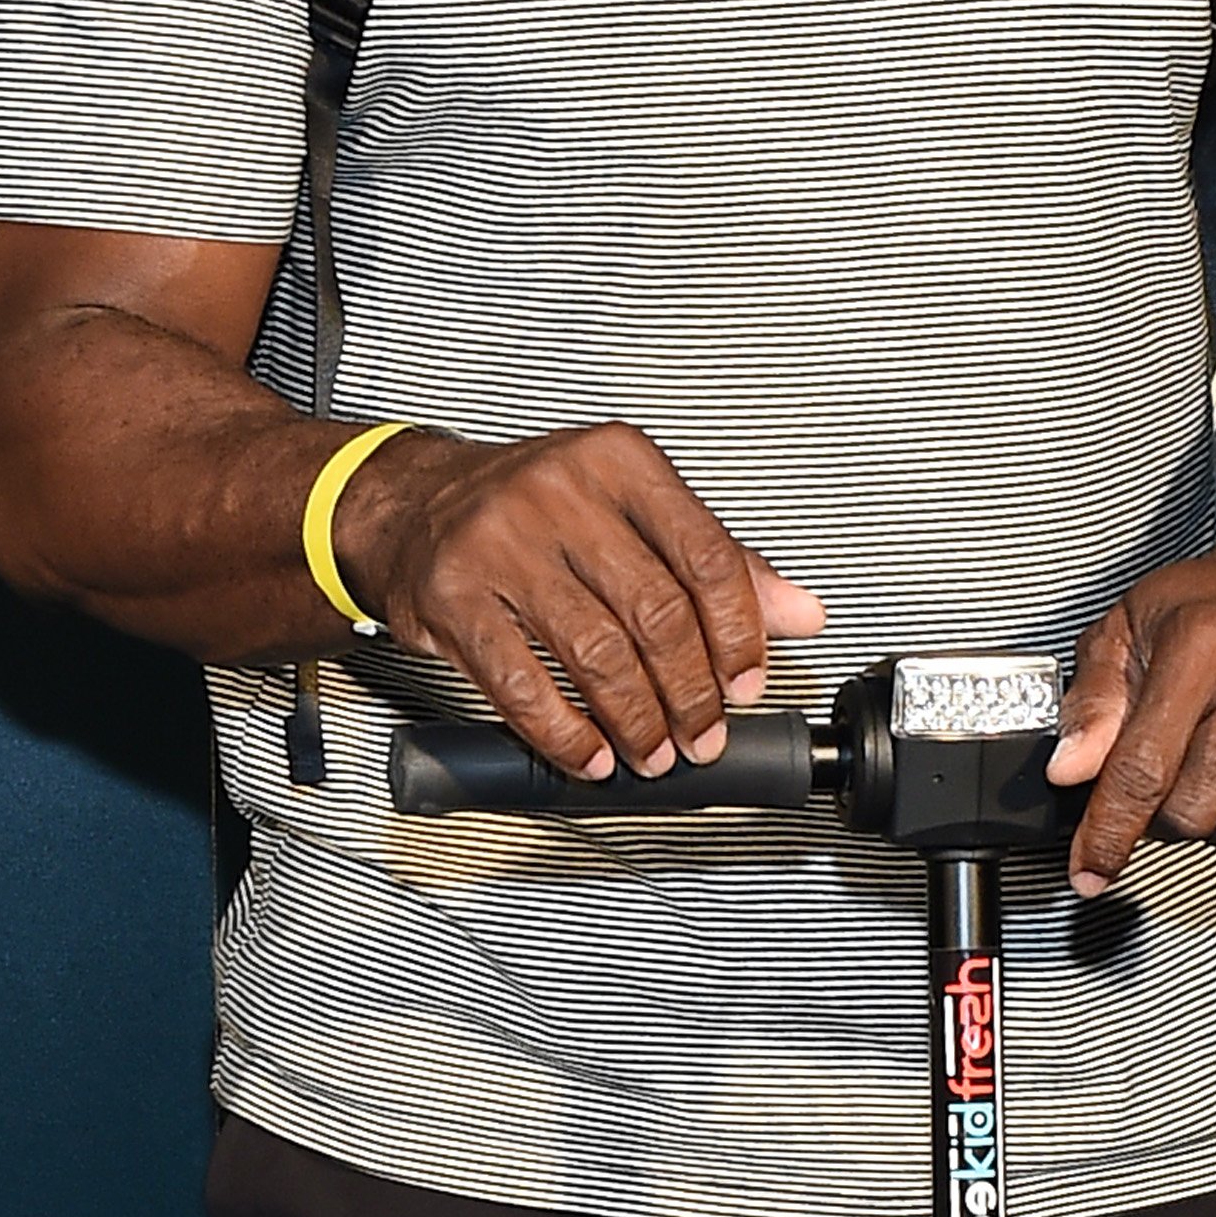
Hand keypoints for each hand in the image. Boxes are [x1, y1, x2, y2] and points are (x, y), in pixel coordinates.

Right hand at [340, 416, 822, 775]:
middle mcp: (560, 491)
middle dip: (690, 694)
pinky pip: (522, 683)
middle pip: (655, 613)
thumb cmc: (532, 512)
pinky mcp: (454, 596)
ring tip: (652, 753)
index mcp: (620, 461)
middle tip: (701, 736)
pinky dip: (563, 734)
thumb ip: (716, 562)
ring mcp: (501, 542)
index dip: (738, 636)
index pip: (705, 556)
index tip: (746, 684)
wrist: (415, 506)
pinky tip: (588, 754)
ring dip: (635, 721)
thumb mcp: (630, 514)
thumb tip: (800, 613)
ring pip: (595, 654)